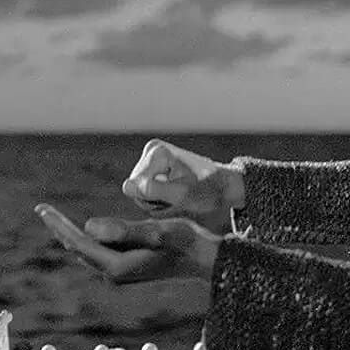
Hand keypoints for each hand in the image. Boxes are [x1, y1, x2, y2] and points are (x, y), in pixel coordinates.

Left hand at [34, 204, 218, 284]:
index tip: (42, 208)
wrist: (205, 260)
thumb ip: (122, 230)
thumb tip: (88, 227)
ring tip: (54, 217)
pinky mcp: (127, 266)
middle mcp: (114, 273)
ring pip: (87, 251)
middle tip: (42, 209)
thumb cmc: (185, 242)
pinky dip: (87, 238)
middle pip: (78, 248)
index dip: (59, 224)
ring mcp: (120, 271)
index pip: (78, 242)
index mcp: (115, 266)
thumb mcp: (155, 231)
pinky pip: (99, 251)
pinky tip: (83, 229)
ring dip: (71, 233)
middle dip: (60, 228)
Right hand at [121, 139, 244, 220]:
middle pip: (135, 188)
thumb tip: (126, 186)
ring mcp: (152, 155)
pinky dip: (159, 196)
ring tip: (178, 196)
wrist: (224, 185)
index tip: (176, 197)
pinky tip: (175, 193)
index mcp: (157, 152)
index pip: (135, 187)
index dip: (153, 200)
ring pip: (139, 190)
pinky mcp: (153, 163)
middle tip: (178, 199)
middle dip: (154, 200)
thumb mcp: (182, 196)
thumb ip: (152, 191)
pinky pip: (145, 188)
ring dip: (157, 200)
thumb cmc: (207, 191)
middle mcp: (151, 149)